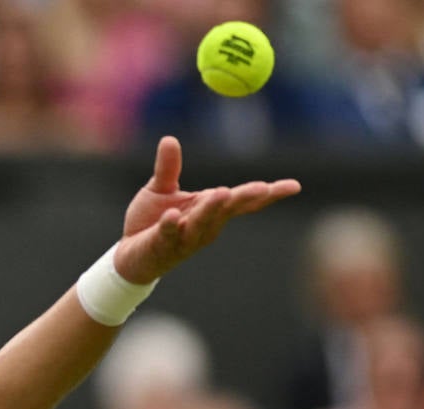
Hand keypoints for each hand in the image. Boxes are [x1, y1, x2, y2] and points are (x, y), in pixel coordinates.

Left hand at [113, 136, 300, 283]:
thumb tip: (169, 139)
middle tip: (263, 188)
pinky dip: (170, 226)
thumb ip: (168, 167)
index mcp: (210, 209)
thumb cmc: (151, 221)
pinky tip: (171, 217)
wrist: (129, 255)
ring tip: (223, 193)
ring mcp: (184, 238)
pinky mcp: (161, 246)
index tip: (294, 186)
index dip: (268, 193)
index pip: (243, 200)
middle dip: (245, 198)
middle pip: (228, 210)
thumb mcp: (160, 189)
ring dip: (212, 209)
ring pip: (201, 223)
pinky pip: (167, 235)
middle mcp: (204, 225)